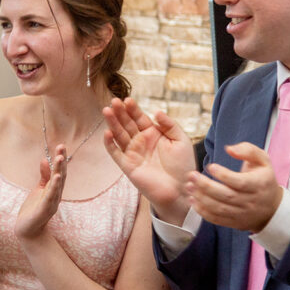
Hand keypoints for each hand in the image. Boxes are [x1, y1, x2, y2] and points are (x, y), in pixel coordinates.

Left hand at [15, 146, 65, 239]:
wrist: (28, 229)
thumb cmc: (34, 209)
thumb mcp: (39, 189)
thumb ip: (44, 176)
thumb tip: (45, 159)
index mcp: (54, 189)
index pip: (59, 171)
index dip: (60, 159)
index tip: (61, 146)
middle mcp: (56, 195)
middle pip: (61, 175)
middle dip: (61, 161)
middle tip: (61, 147)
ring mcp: (52, 202)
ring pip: (57, 184)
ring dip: (59, 171)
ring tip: (59, 158)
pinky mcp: (45, 209)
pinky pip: (51, 196)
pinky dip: (54, 186)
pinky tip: (57, 177)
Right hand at [102, 97, 194, 222]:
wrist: (181, 189)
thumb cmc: (183, 166)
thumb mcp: (181, 141)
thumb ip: (169, 125)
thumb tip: (156, 111)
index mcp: (153, 134)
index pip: (140, 118)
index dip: (133, 109)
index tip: (127, 100)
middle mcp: (141, 142)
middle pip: (127, 124)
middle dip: (120, 112)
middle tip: (113, 101)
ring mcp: (133, 153)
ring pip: (119, 135)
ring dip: (112, 123)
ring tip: (106, 111)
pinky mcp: (127, 166)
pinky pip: (116, 153)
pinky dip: (110, 144)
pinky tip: (107, 133)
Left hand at [186, 143, 282, 231]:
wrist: (271, 208)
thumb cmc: (263, 178)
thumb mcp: (263, 160)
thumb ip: (247, 150)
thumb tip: (229, 149)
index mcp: (259, 184)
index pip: (239, 182)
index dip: (223, 175)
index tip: (210, 166)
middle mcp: (250, 201)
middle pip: (226, 196)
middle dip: (206, 186)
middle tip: (191, 175)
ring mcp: (242, 214)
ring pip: (219, 208)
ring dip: (201, 198)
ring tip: (189, 186)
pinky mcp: (234, 222)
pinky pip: (216, 219)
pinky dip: (202, 211)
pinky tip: (192, 200)